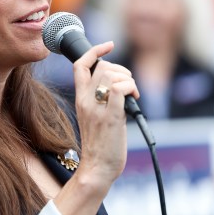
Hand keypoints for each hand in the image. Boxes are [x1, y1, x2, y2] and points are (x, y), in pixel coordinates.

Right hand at [73, 41, 138, 189]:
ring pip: (111, 74)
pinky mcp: (111, 118)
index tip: (109, 45)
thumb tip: (119, 85)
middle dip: (121, 69)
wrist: (97, 168)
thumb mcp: (95, 116)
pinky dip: (130, 87)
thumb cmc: (100, 145)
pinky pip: (119, 88)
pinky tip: (133, 98)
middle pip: (101, 66)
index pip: (80, 65)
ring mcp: (97, 109)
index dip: (95, 50)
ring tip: (132, 95)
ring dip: (128, 79)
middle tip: (129, 86)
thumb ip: (101, 99)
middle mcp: (86, 101)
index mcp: (80, 99)